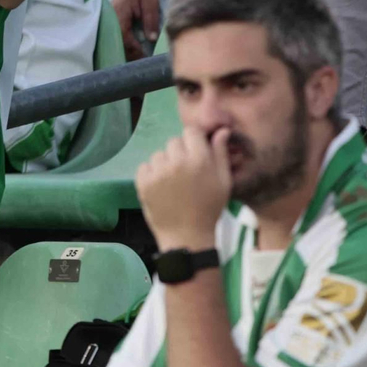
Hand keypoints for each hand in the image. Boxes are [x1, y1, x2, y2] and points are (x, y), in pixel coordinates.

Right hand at [112, 0, 160, 60]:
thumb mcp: (150, 3)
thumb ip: (150, 20)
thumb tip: (151, 39)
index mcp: (119, 14)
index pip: (123, 36)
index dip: (133, 48)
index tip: (144, 56)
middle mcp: (112, 20)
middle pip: (118, 42)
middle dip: (130, 54)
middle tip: (143, 62)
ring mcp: (112, 22)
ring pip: (118, 42)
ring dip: (128, 51)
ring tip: (140, 59)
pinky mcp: (115, 24)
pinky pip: (119, 38)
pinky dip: (127, 46)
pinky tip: (136, 52)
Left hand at [135, 126, 230, 250]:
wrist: (187, 236)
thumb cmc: (209, 208)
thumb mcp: (223, 181)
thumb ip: (220, 153)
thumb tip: (221, 130)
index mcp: (199, 160)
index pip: (191, 131)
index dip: (194, 140)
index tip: (196, 153)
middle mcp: (177, 161)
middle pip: (174, 141)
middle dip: (180, 152)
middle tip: (186, 172)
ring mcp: (158, 171)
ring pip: (159, 154)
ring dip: (165, 163)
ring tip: (173, 182)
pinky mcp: (143, 181)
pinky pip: (145, 166)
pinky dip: (151, 173)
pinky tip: (161, 187)